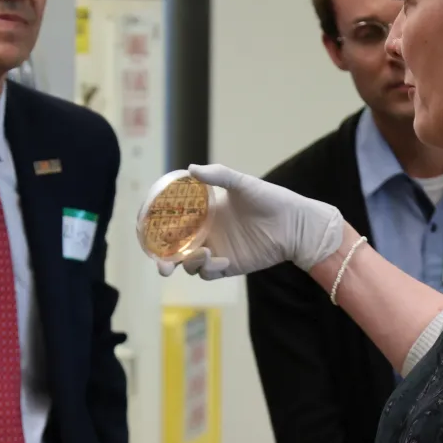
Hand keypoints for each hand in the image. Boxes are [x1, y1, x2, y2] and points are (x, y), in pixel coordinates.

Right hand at [156, 163, 343, 279]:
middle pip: (175, 250)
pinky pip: (209, 273)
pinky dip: (210, 269)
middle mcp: (206, 233)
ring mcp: (216, 250)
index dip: (157, 229)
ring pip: (189, 264)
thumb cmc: (270, 199)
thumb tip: (190, 169)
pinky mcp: (229, 265)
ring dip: (190, 263)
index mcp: (203, 213)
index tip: (146, 230)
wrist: (296, 224)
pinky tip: (223, 260)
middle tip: (162, 266)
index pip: (172, 223)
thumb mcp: (243, 183)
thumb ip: (218, 176)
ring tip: (205, 254)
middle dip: (164, 260)